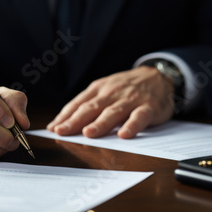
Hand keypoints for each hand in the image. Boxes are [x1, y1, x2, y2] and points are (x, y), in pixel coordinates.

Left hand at [47, 66, 174, 138]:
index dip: (65, 116)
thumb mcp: (104, 90)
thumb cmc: (125, 87)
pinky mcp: (149, 107)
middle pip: (92, 108)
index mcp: (99, 89)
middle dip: (76, 121)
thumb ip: (85, 106)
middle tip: (62, 132)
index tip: (53, 128)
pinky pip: (139, 117)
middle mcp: (112, 93)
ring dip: (100, 123)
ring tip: (88, 133)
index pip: (78, 103)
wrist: (158, 76)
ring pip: (113, 112)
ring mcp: (131, 99)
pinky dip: (132, 126)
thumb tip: (58, 124)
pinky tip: (124, 135)